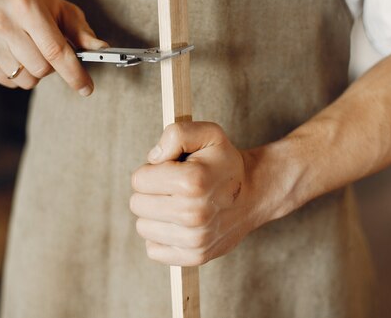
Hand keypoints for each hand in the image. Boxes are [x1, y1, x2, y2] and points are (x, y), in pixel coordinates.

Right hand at [0, 0, 107, 93]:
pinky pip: (11, 82)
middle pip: (42, 69)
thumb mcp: (63, 10)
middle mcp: (2, 22)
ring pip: (26, 79)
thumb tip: (101, 49)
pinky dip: (20, 74)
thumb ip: (83, 32)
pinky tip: (16, 54)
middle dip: (53, 67)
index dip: (74, 73)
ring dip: (36, 72)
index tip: (87, 88)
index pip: (55, 50)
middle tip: (51, 52)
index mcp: (26, 6)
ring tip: (32, 51)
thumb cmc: (36, 4)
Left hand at [130, 122, 264, 265]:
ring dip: (156, 215)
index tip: (171, 170)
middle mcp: (194, 214)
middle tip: (174, 188)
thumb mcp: (207, 134)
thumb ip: (176, 133)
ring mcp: (195, 239)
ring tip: (178, 204)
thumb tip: (153, 158)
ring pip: (143, 227)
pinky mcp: (194, 257)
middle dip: (151, 192)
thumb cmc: (223, 162)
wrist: (253, 193)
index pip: (138, 180)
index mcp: (193, 182)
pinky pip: (153, 250)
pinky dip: (162, 236)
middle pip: (137, 204)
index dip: (152, 171)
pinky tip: (179, 224)